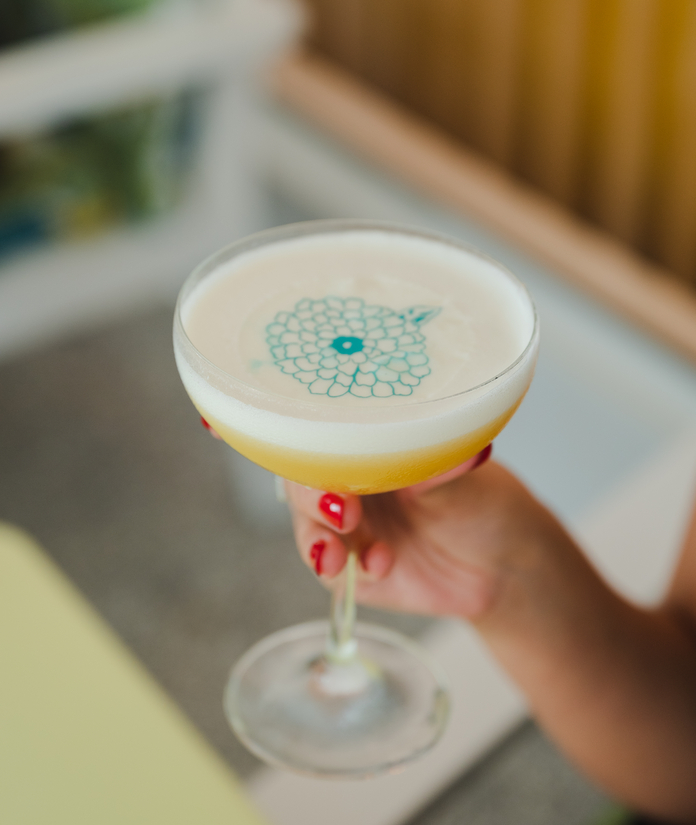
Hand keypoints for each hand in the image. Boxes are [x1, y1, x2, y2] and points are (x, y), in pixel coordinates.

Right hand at [285, 446, 545, 619]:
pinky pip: (332, 569)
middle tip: (342, 511)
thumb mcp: (464, 479)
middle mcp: (350, 484)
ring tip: (336, 555)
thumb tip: (463, 445)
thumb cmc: (483, 505)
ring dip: (318, 540)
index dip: (317, 449)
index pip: (323, 438)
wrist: (504, 566)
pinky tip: (379, 565)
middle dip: (313, 498)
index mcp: (370, 447)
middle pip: (304, 484)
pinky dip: (347, 568)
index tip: (332, 463)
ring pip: (309, 529)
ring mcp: (349, 529)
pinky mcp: (353, 570)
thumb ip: (441, 465)